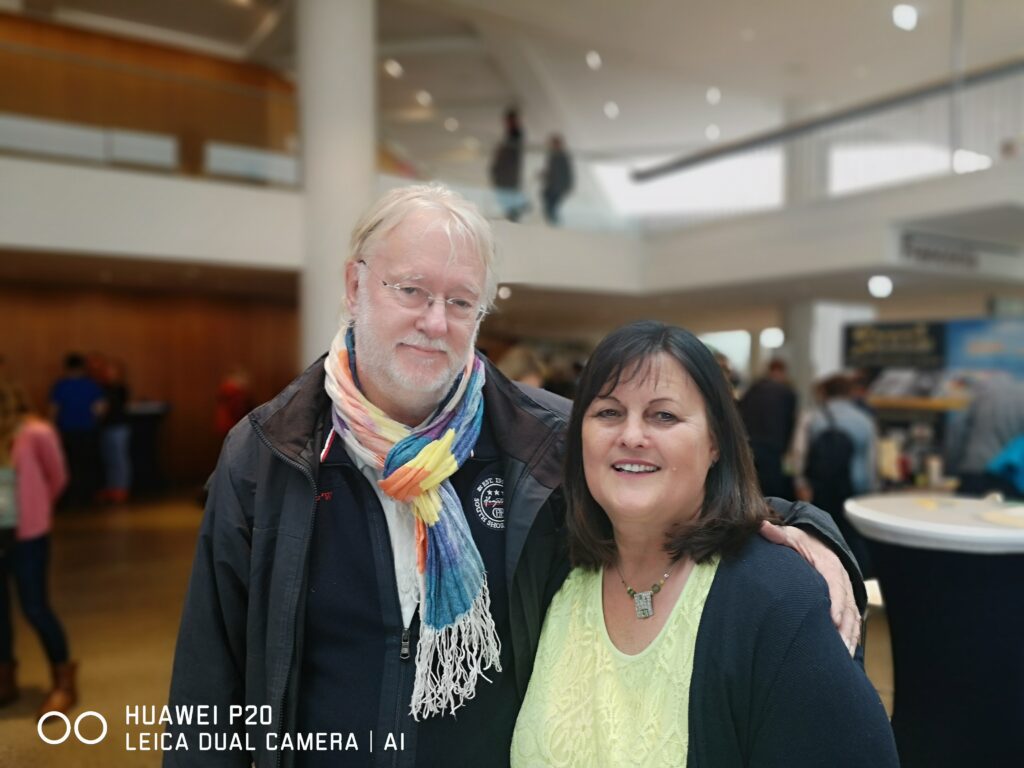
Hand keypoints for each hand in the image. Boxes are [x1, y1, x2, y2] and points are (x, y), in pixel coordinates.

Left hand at [759, 521, 860, 655]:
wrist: (819, 542)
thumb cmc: (802, 542)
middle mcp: (843, 581)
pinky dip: (852, 639)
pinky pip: (854, 623)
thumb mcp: (791, 535)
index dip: (836, 603)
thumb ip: (778, 534)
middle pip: (847, 608)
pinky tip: (846, 657)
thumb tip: (762, 526)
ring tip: (843, 658)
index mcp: (830, 566)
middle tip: (838, 649)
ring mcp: (847, 594)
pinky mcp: (847, 603)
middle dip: (844, 628)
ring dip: (849, 638)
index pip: (836, 586)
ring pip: (853, 618)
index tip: (832, 619)